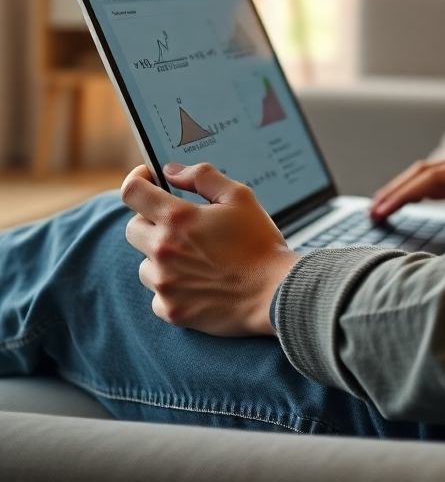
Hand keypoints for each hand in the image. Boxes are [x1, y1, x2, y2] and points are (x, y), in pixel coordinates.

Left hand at [121, 163, 298, 335]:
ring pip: (145, 264)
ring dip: (161, 257)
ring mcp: (164, 284)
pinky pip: (157, 295)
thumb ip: (203, 177)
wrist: (274, 292)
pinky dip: (172, 287)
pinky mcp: (171, 310)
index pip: (132, 192)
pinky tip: (198, 282)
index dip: (137, 180)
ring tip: (195, 257)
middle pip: (133, 228)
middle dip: (151, 220)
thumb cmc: (259, 242)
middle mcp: (163, 251)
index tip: (148, 180)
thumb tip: (172, 171)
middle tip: (180, 224)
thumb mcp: (240, 197)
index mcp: (178, 219)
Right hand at [369, 148, 444, 225]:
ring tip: (379, 209)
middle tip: (372, 212)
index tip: (386, 208)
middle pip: (425, 172)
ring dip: (403, 189)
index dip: (408, 192)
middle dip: (396, 189)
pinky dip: (417, 191)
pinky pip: (439, 184)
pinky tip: (402, 203)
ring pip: (428, 175)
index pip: (436, 177)